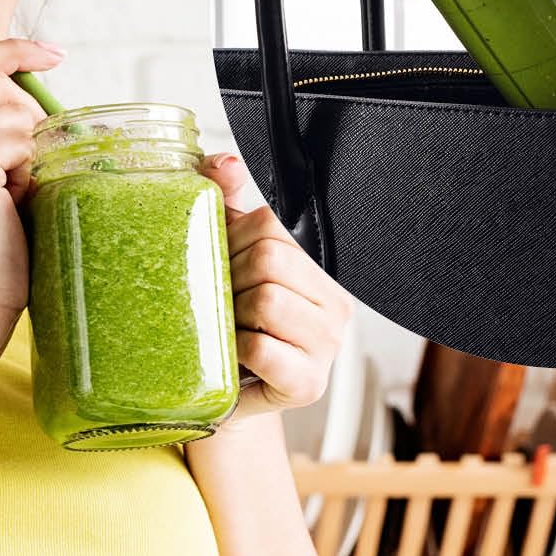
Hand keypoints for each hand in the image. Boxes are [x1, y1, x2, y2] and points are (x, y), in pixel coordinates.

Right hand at [0, 37, 64, 327]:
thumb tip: (35, 90)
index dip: (8, 50)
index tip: (51, 54)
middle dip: (28, 115)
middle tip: (28, 167)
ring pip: (12, 109)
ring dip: (29, 151)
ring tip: (10, 196)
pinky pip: (22, 138)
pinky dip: (30, 170)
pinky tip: (11, 203)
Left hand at [200, 151, 353, 426]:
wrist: (220, 392)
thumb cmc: (228, 323)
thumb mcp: (227, 256)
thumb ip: (227, 204)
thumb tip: (225, 163)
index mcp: (319, 268)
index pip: (272, 226)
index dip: (231, 240)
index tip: (221, 263)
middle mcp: (336, 304)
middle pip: (269, 260)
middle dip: (229, 278)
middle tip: (219, 302)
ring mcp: (328, 346)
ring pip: (266, 301)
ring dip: (230, 316)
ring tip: (227, 329)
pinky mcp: (309, 383)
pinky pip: (261, 349)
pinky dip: (235, 350)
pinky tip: (234, 358)